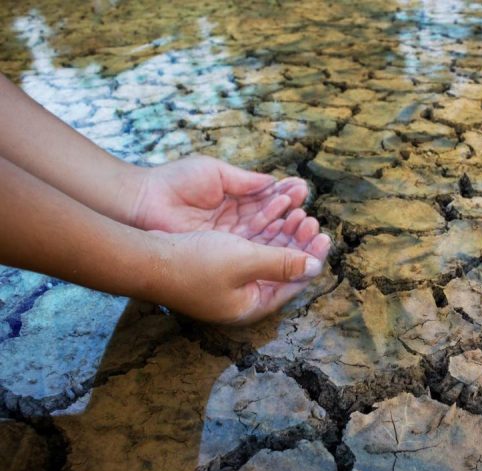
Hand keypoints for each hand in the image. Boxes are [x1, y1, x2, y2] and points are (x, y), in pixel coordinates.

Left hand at [130, 155, 308, 239]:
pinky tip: (287, 236)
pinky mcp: (221, 255)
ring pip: (265, 239)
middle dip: (292, 218)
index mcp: (234, 200)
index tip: (303, 190)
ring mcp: (228, 241)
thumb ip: (245, 181)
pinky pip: (252, 251)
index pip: (267, 201)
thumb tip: (274, 183)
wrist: (143, 202)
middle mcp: (235, 223)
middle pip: (271, 223)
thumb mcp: (215, 174)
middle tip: (309, 213)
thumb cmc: (174, 183)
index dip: (286, 198)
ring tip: (304, 222)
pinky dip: (270, 245)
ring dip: (286, 232)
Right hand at [153, 227, 330, 324]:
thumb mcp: (245, 261)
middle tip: (312, 220)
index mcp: (252, 305)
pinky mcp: (217, 267)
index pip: (293, 283)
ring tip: (297, 212)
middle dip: (298, 243)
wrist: (145, 258)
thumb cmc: (194, 263)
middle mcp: (243, 298)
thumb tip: (315, 267)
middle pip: (282, 269)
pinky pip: (250, 248)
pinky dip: (263, 232)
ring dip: (282, 234)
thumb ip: (282, 263)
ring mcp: (229, 283)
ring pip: (266, 256)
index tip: (325, 236)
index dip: (311, 258)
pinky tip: (273, 214)